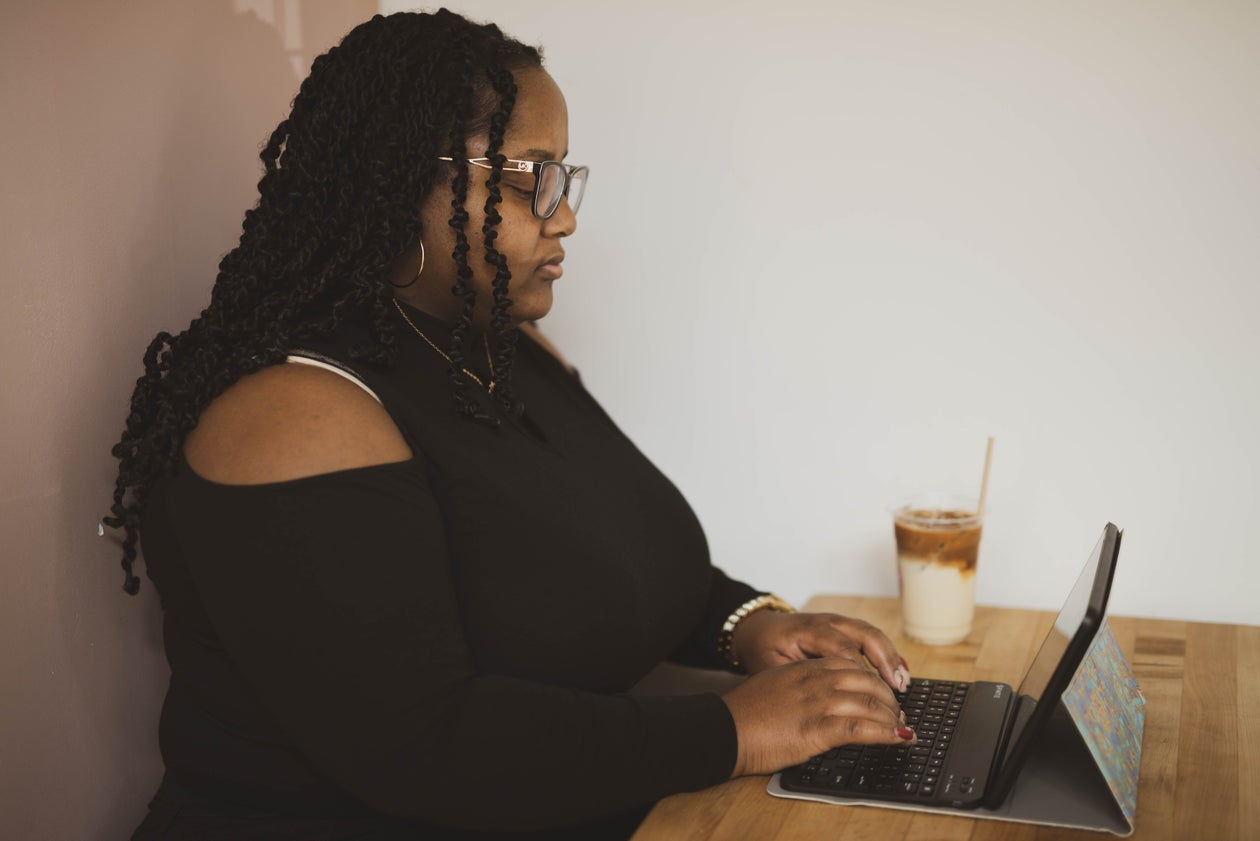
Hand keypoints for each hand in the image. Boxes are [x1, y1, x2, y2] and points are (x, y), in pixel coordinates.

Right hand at [721, 657, 915, 776]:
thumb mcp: (775, 686)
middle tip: (899, 714)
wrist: (726, 729)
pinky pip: (862, 728)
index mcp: (806, 668)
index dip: (874, 681)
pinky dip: (886, 733)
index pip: (853, 666)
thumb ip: (800, 686)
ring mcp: (819, 702)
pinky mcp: (818, 728)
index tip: (883, 695)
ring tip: (903, 729)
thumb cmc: (746, 713)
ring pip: (871, 704)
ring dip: (893, 718)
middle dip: (889, 699)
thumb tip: (818, 698)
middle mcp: (817, 680)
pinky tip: (899, 738)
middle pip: (868, 682)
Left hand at [732, 610, 909, 692]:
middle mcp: (826, 621)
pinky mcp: (844, 629)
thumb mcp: (769, 669)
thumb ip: (793, 683)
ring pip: (871, 634)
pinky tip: (897, 674)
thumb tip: (818, 709)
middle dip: (884, 661)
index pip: (841, 649)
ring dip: (889, 657)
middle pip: (863, 635)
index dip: (861, 672)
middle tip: (898, 689)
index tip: (873, 696)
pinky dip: (885, 654)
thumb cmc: (763, 652)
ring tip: (902, 684)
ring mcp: (837, 622)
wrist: (756, 630)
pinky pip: (870, 638)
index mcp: (805, 629)